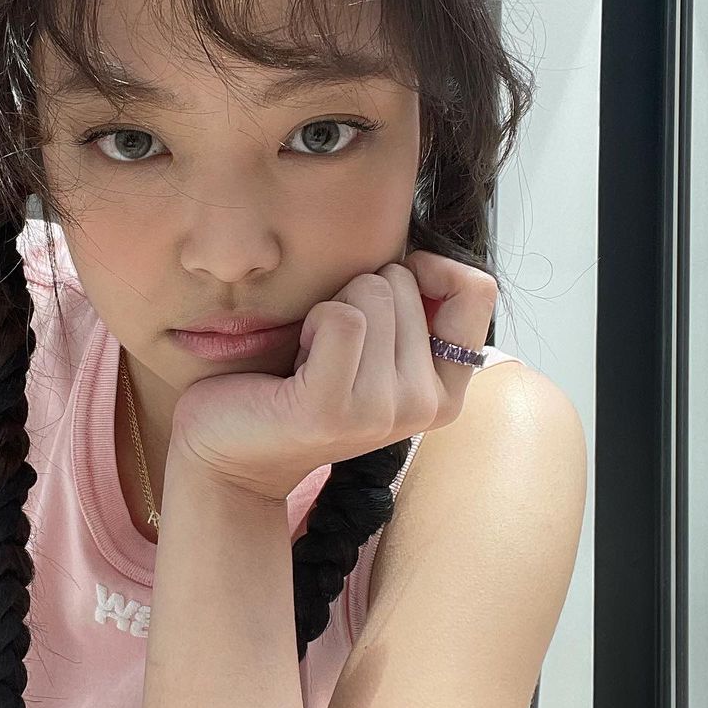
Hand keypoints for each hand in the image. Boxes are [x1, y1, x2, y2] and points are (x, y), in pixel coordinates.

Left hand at [169, 250, 498, 501]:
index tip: (387, 285)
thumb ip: (411, 312)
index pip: (477, 291)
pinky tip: (295, 359)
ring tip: (310, 354)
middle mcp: (424, 406)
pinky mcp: (333, 407)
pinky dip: (310, 321)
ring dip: (329, 306)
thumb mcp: (371, 349)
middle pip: (404, 282)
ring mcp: (382, 412)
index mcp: (444, 392)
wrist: (229, 450)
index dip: (433, 267)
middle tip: (328, 347)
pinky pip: (340, 317)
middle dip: (357, 294)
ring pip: (373, 292)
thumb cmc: (294, 385)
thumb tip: (423, 257)